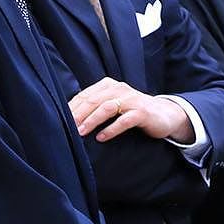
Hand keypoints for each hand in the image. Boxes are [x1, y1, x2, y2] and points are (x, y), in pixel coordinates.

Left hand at [70, 78, 195, 143]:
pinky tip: (102, 138)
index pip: (85, 95)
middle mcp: (119, 89)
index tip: (59, 120)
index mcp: (109, 85)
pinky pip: (124, 120)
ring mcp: (132, 99)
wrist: (164, 115)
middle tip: (66, 128)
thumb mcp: (113, 104)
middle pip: (93, 100)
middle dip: (78, 115)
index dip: (71, 108)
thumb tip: (68, 117)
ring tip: (80, 133)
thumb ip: (95, 106)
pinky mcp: (142, 112)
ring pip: (107, 108)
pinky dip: (111, 129)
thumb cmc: (133, 111)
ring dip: (91, 121)